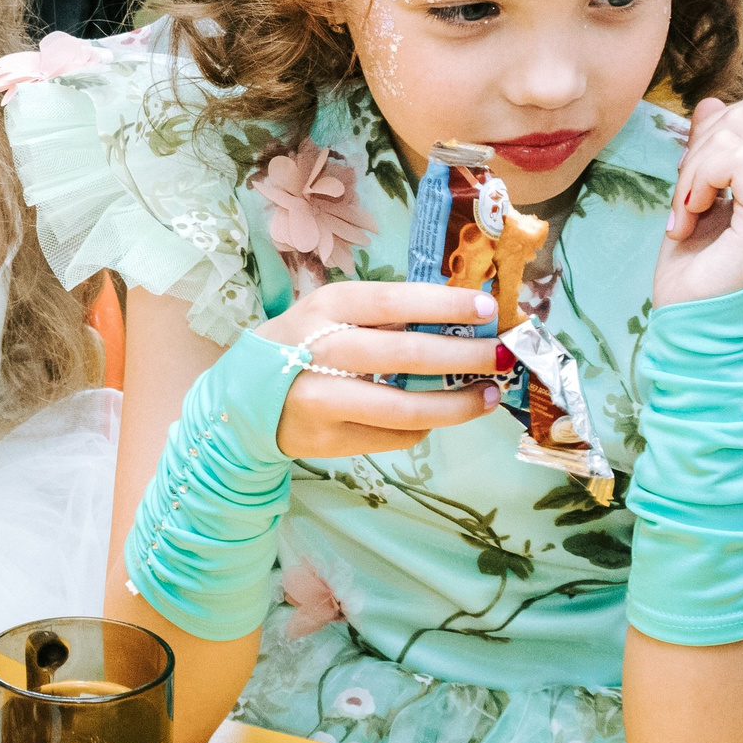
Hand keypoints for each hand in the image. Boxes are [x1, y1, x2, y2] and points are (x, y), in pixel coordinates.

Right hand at [256, 280, 506, 458]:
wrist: (240, 400)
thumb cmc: (300, 345)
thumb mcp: (330, 315)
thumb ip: (383, 316)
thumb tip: (459, 315)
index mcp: (327, 308)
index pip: (394, 301)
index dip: (444, 306)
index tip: (487, 310)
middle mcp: (321, 351)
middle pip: (407, 355)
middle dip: (465, 356)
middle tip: (503, 356)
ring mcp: (322, 399)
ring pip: (405, 407)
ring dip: (456, 404)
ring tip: (488, 396)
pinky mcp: (327, 440)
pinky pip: (393, 436)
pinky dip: (423, 427)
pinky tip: (439, 417)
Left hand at [653, 97, 742, 307]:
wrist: (687, 316)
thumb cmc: (693, 265)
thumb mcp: (695, 191)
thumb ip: (708, 149)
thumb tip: (711, 103)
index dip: (707, 135)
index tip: (691, 186)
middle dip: (697, 151)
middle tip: (686, 202)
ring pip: (736, 134)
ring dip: (692, 173)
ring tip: (687, 215)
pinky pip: (736, 160)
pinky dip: (699, 182)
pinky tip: (691, 218)